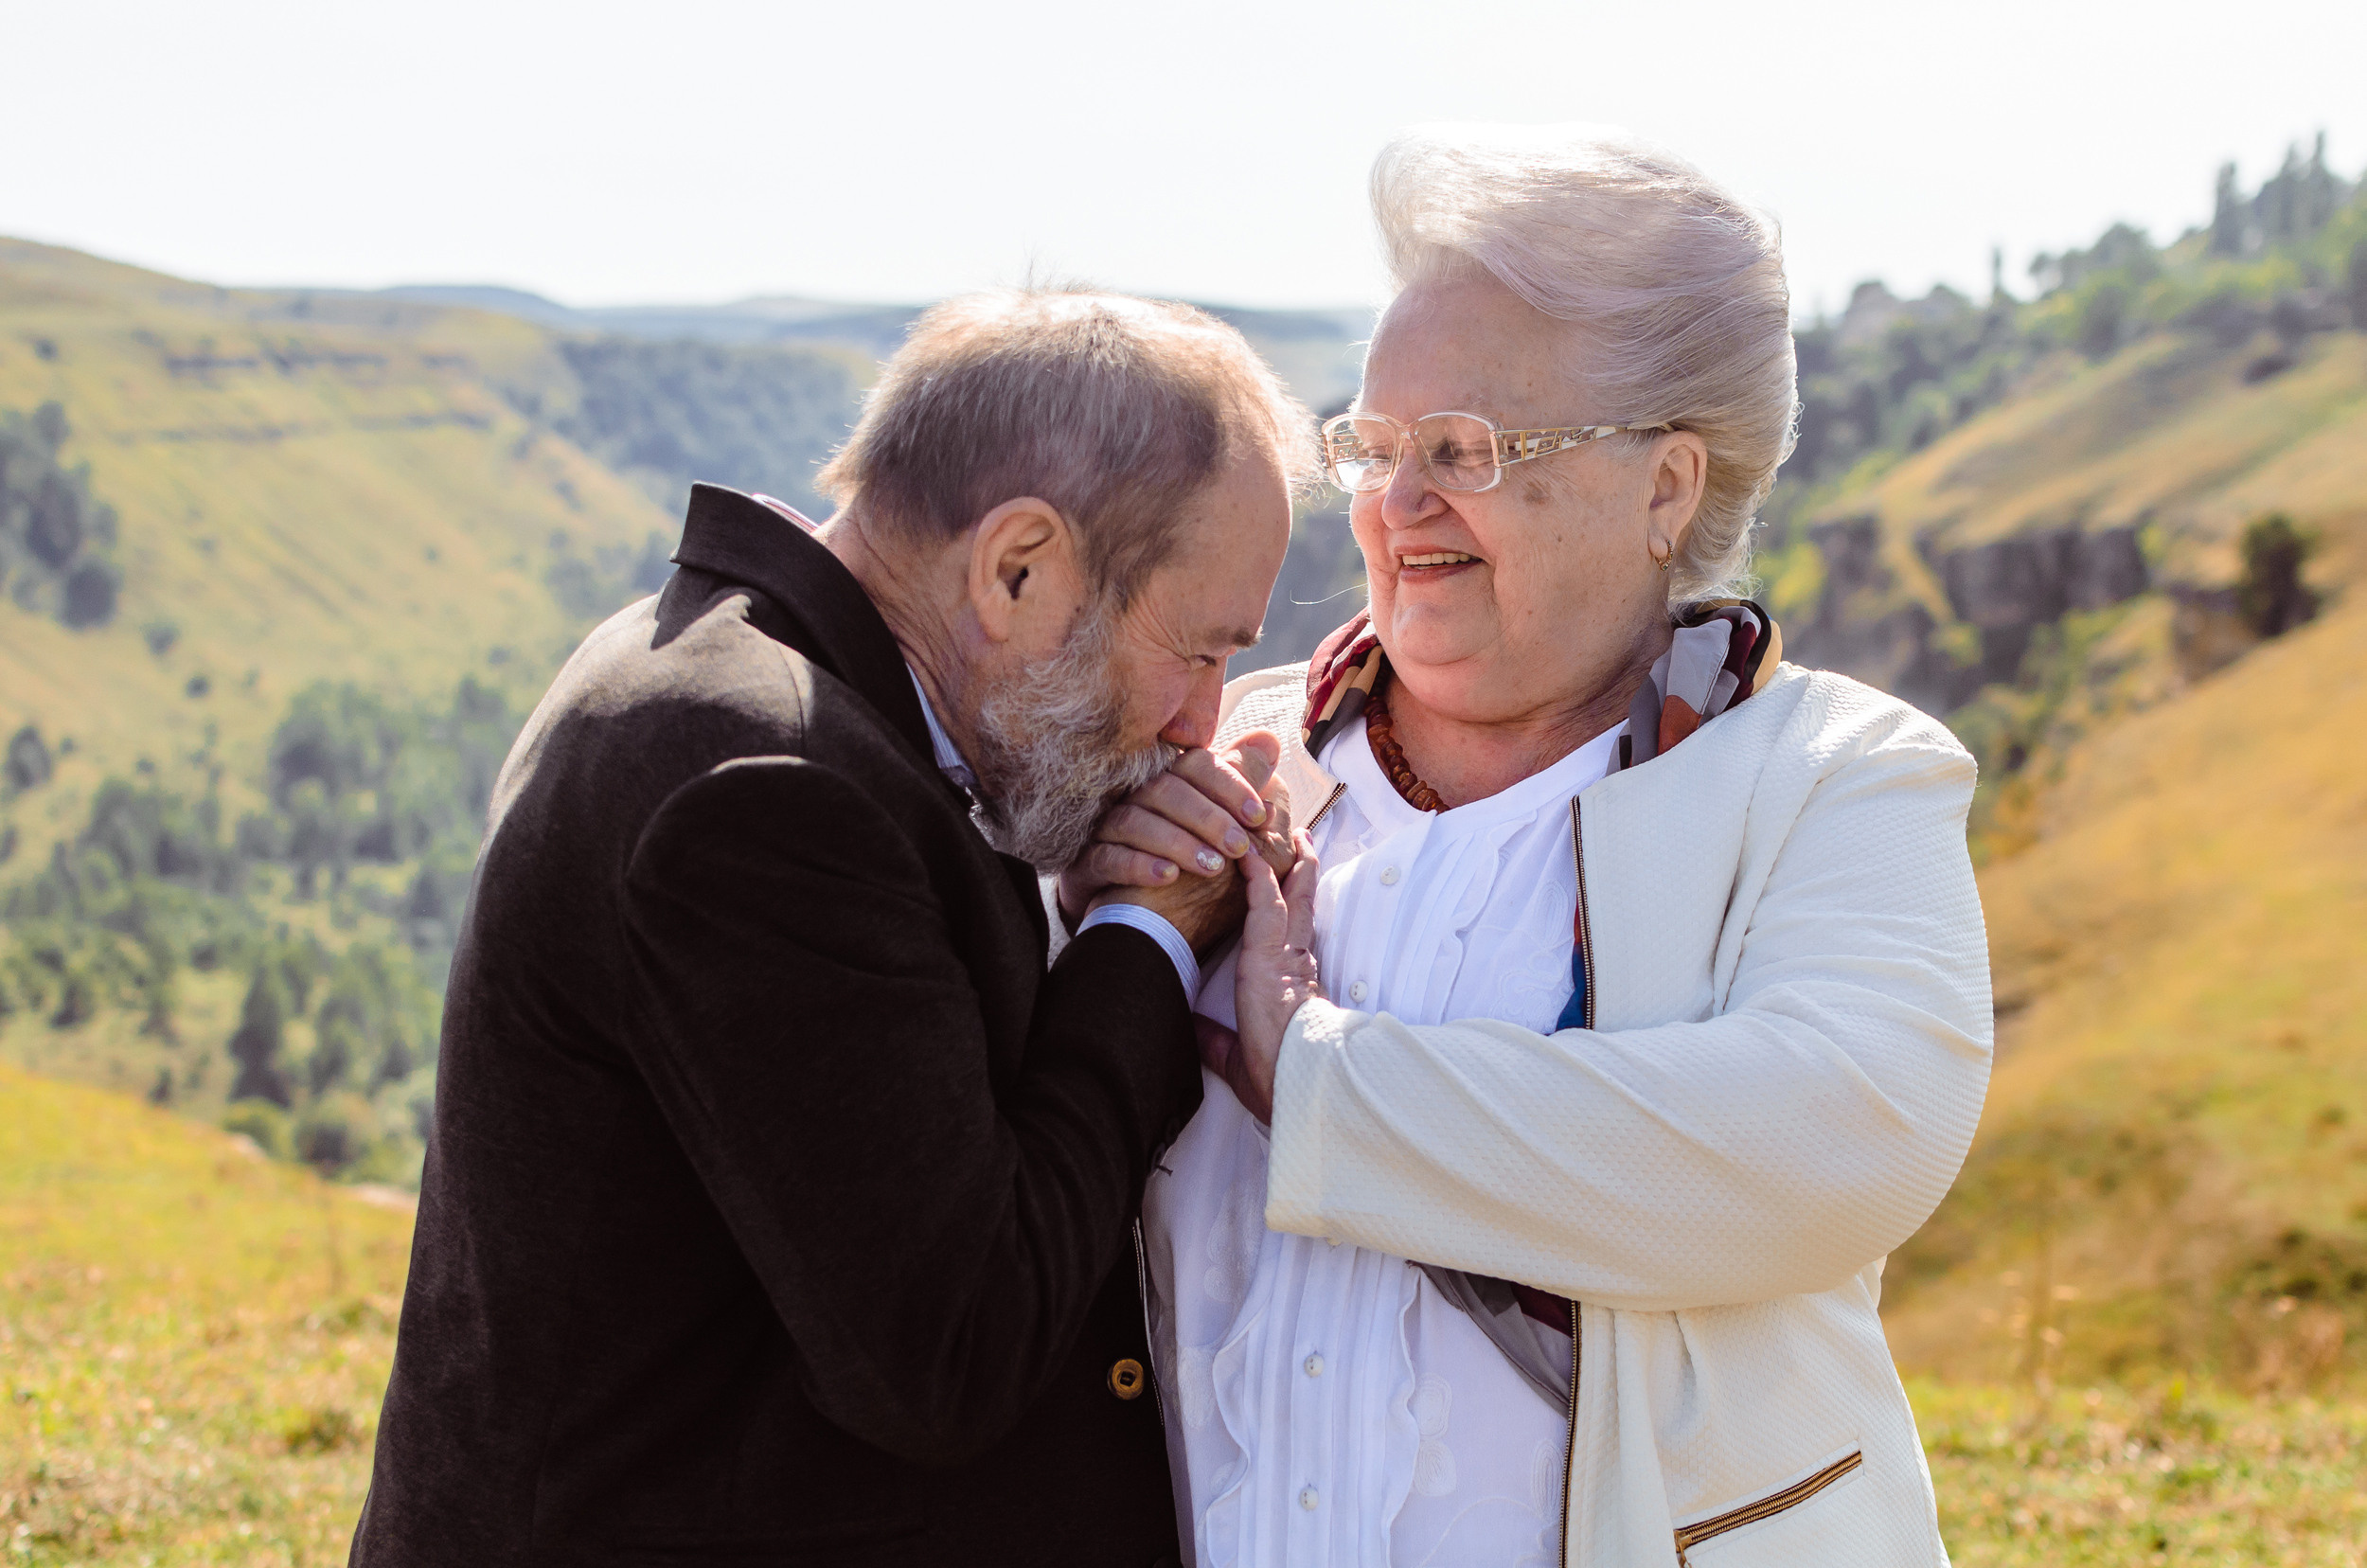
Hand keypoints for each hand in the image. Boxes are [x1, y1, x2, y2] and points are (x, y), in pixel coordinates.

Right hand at [1058, 733, 1285, 929]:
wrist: (1135, 920)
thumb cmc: (1186, 866)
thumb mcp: (1223, 830)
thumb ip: (1242, 786)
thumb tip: (1269, 741)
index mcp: (1169, 783)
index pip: (1195, 764)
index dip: (1229, 785)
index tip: (1259, 816)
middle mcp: (1135, 798)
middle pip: (1166, 790)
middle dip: (1209, 818)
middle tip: (1240, 847)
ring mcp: (1107, 830)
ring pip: (1136, 820)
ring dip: (1178, 842)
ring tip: (1211, 867)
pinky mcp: (1088, 864)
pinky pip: (1108, 856)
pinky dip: (1140, 865)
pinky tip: (1168, 877)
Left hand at [1196, 831, 1319, 1122]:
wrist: (1297, 1083)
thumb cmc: (1277, 1078)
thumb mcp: (1237, 1055)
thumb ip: (1214, 1038)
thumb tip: (1190, 1027)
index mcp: (1291, 984)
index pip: (1293, 934)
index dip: (1295, 906)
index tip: (1296, 885)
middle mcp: (1294, 962)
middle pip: (1300, 904)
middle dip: (1302, 871)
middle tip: (1305, 841)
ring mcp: (1285, 954)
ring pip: (1288, 895)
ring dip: (1285, 861)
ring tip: (1290, 832)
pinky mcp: (1271, 953)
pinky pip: (1264, 902)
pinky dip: (1256, 875)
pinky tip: (1248, 853)